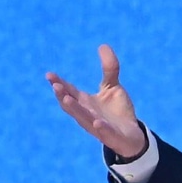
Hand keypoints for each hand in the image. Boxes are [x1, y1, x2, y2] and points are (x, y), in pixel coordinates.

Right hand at [46, 44, 146, 158]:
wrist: (132, 136)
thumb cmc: (117, 112)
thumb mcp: (113, 87)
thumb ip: (109, 68)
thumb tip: (103, 45)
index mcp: (85, 103)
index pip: (69, 91)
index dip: (59, 83)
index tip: (49, 75)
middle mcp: (88, 115)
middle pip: (72, 105)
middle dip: (62, 95)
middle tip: (55, 85)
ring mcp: (98, 127)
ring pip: (84, 119)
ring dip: (75, 109)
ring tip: (65, 98)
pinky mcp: (112, 137)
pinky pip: (105, 133)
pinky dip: (101, 128)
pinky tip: (97, 122)